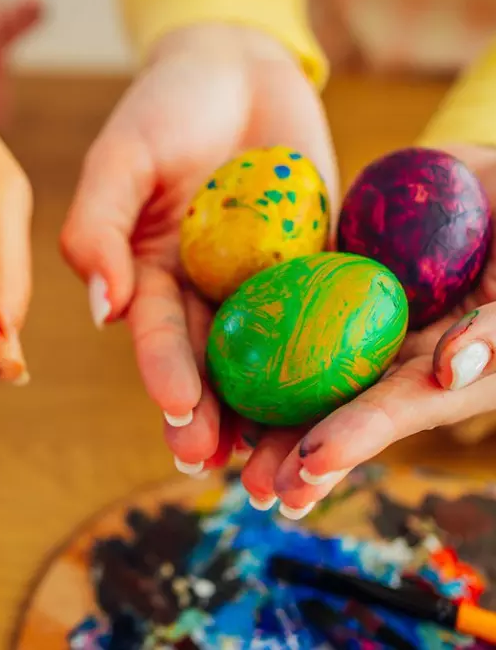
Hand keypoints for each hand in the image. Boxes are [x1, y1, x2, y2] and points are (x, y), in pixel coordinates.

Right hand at [60, 24, 336, 476]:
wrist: (238, 66)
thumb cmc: (165, 106)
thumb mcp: (120, 158)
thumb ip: (98, 227)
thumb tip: (104, 309)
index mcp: (151, 275)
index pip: (157, 334)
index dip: (165, 374)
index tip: (178, 410)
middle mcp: (205, 291)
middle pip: (211, 364)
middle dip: (211, 415)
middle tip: (214, 462)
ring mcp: (262, 284)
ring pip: (268, 357)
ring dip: (268, 411)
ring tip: (273, 460)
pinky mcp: (313, 266)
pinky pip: (325, 312)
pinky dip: (330, 357)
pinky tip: (340, 396)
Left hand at [248, 143, 495, 517]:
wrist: (474, 183)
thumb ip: (495, 324)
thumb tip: (452, 369)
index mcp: (444, 365)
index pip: (397, 407)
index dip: (356, 437)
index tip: (311, 463)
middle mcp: (394, 356)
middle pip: (340, 410)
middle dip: (295, 453)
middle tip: (252, 489)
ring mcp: (354, 326)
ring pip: (301, 376)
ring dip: (260, 417)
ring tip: (215, 453)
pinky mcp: (322, 288)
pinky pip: (279, 316)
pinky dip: (246, 348)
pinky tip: (205, 372)